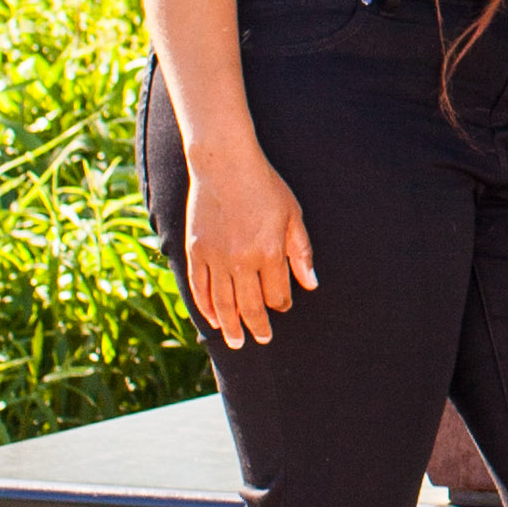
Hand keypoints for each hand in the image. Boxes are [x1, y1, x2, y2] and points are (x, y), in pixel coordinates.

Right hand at [183, 135, 317, 350]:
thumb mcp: (292, 215)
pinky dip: (206, 307)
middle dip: (258, 326)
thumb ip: (300, 252)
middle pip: (250, 305)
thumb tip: (310, 284)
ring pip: (223, 304)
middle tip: (261, 340)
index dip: (281, 304)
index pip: (277, 293)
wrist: (225, 164)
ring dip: (231, 326)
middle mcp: (242, 261)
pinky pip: (200, 289)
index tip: (283, 308)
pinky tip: (213, 319)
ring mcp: (216, 258)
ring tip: (236, 342)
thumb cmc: (265, 186)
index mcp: (269, 252)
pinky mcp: (197, 252)